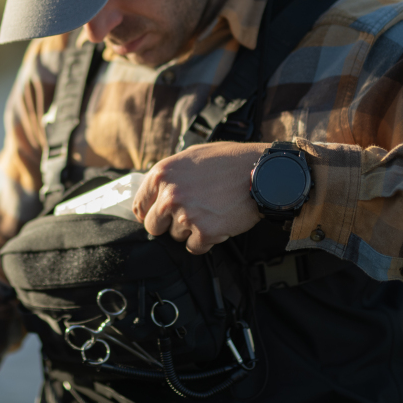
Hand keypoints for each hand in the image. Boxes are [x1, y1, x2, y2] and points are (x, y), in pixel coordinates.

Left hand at [133, 141, 266, 253]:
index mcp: (162, 174)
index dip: (148, 213)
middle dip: (168, 224)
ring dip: (191, 230)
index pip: (139, 205)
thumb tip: (154, 191)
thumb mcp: (192, 156)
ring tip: (210, 212)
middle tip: (188, 215)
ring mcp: (186, 215)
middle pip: (153, 226)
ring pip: (176, 236)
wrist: (262, 173)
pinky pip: (195, 247)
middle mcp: (169, 195)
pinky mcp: (205, 232)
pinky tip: (218, 223)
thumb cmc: (230, 161)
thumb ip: (170, 175)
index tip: (156, 216)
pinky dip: (206, 240)